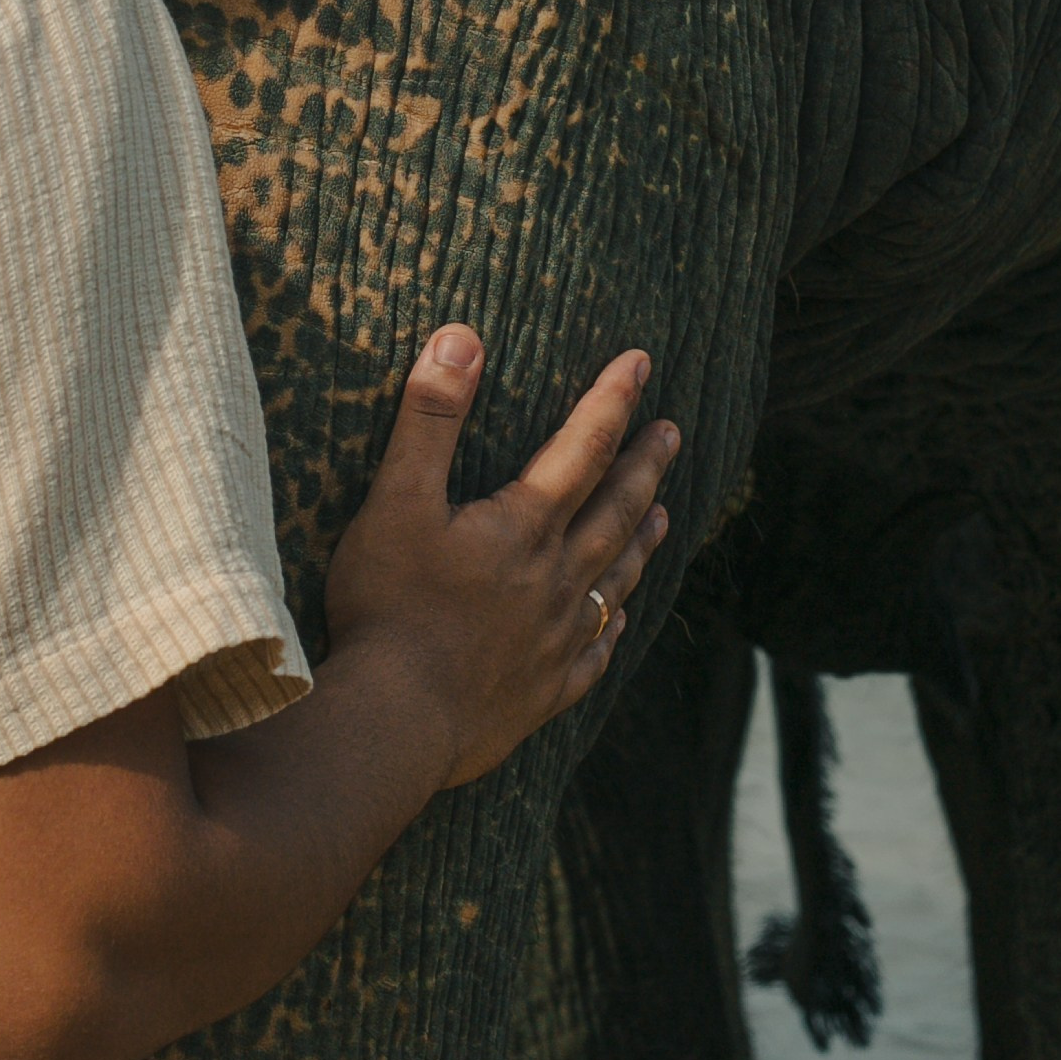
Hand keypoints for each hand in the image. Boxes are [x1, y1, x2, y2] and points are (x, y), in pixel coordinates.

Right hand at [322, 331, 678, 788]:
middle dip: (644, 465)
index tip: (641, 362)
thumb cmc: (388, 607)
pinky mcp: (544, 692)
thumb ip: (430, 419)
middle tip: (673, 431)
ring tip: (665, 515)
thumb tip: (461, 338)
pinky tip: (616, 620)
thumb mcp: (397, 500)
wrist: (396, 722)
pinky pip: (593, 654)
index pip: (581, 447)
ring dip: (641, 541)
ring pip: (615, 578)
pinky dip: (610, 627)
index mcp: (523, 527)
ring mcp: (555, 640)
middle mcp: (554, 579)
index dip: (611, 400)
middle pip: (614, 510)